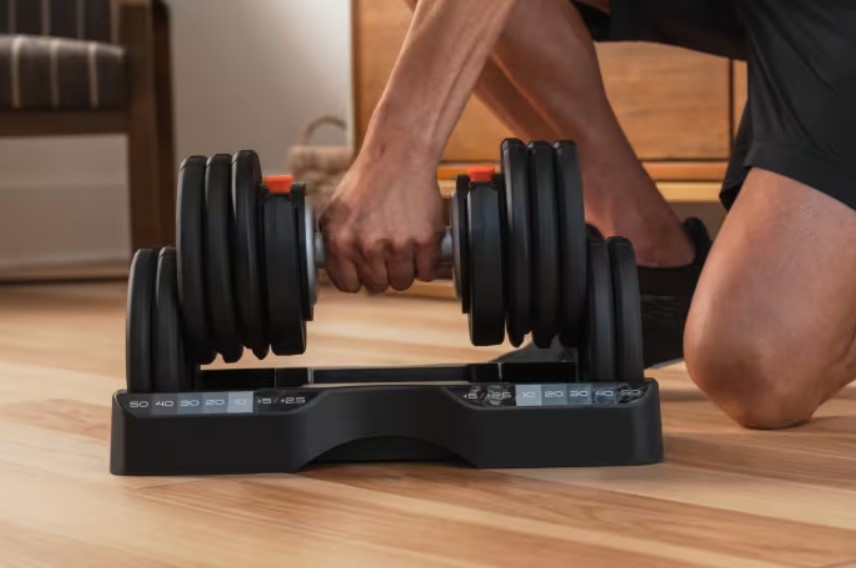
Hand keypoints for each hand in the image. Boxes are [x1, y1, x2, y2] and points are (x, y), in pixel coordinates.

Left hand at [319, 154, 443, 293]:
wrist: (399, 155)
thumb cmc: (369, 180)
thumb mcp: (337, 211)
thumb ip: (335, 243)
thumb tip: (339, 270)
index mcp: (339, 241)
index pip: (348, 285)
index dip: (359, 278)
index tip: (366, 271)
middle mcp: (366, 246)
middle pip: (378, 286)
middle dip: (384, 272)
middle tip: (389, 252)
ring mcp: (397, 245)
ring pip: (403, 282)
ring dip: (406, 269)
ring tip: (405, 246)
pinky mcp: (424, 241)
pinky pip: (427, 273)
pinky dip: (427, 263)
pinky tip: (421, 246)